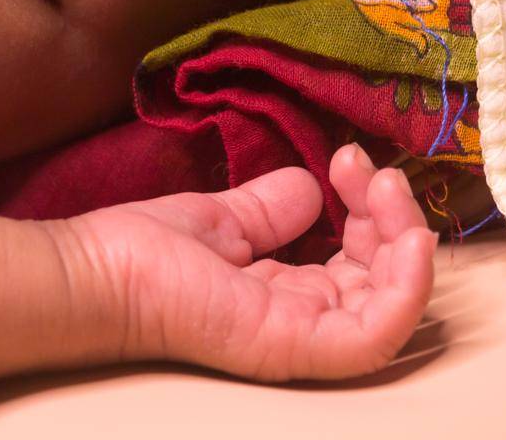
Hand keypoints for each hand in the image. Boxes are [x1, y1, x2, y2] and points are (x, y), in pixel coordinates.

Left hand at [53, 143, 435, 380]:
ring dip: (406, 239)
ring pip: (392, 305)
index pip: (361, 263)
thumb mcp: (226, 219)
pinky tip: (408, 238)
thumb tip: (312, 187)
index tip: (349, 158)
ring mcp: (301, 338)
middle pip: (384, 280)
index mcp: (288, 295)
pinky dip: (406, 289)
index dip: (370, 209)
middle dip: (393, 216)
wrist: (97, 271)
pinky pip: (375, 335)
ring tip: (383, 187)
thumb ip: (272, 209)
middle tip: (370, 168)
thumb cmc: (145, 252)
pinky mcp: (294, 346)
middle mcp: (303, 320)